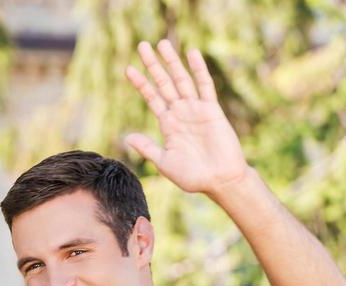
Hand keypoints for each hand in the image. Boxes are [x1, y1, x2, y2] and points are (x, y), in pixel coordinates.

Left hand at [124, 40, 248, 196]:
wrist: (219, 180)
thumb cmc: (192, 175)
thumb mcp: (164, 162)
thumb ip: (147, 148)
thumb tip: (127, 137)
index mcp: (167, 124)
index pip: (151, 98)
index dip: (141, 83)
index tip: (128, 69)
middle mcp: (180, 113)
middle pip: (164, 83)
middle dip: (153, 65)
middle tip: (142, 45)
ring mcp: (195, 109)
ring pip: (181, 80)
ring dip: (171, 62)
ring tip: (162, 44)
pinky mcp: (212, 110)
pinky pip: (204, 86)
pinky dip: (198, 70)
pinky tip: (192, 54)